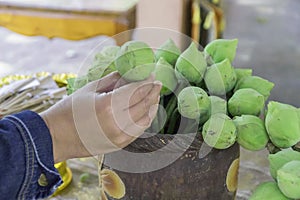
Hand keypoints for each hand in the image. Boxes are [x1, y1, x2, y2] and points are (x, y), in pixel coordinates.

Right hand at [41, 72, 161, 162]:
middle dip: (153, 92)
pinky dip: (146, 119)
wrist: (56, 136)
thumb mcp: (90, 89)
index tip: (152, 75)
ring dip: (152, 106)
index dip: (147, 81)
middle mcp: (116, 122)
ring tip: (154, 96)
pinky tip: (147, 111)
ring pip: (145, 119)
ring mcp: (119, 136)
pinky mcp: (118, 145)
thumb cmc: (69, 110)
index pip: (137, 91)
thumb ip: (113, 80)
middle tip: (157, 83)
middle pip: (144, 104)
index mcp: (108, 105)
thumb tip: (128, 74)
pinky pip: (138, 131)